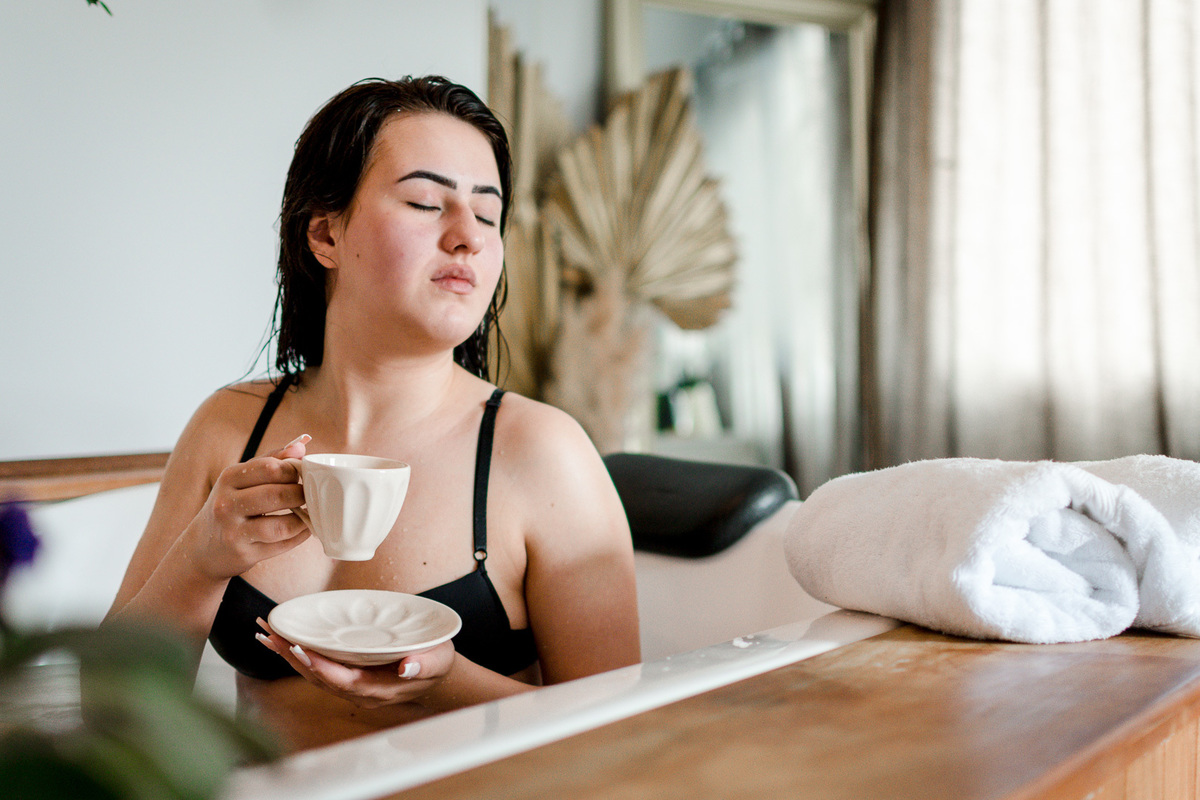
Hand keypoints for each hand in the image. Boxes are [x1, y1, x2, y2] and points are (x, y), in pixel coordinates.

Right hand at [183, 434, 312, 579]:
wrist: (202, 547)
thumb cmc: (231, 506)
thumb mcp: (242, 480)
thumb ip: (272, 460)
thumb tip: (301, 446)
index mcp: (229, 479)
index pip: (270, 468)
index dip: (294, 471)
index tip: (302, 476)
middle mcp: (226, 504)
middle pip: (277, 495)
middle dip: (301, 495)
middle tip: (309, 496)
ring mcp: (233, 532)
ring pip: (281, 525)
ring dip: (302, 519)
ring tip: (308, 513)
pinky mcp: (244, 554)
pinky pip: (281, 545)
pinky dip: (299, 536)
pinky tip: (303, 529)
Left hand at [254, 618, 456, 708]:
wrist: (436, 676)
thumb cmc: (436, 663)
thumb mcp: (438, 660)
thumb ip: (423, 664)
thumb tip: (407, 666)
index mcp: (378, 689)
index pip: (342, 680)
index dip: (319, 666)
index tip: (299, 648)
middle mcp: (359, 692)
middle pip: (318, 677)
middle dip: (292, 657)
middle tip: (270, 635)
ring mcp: (352, 686)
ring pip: (313, 674)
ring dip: (289, 656)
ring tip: (267, 635)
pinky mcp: (348, 676)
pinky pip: (318, 669)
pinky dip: (299, 655)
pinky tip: (284, 642)